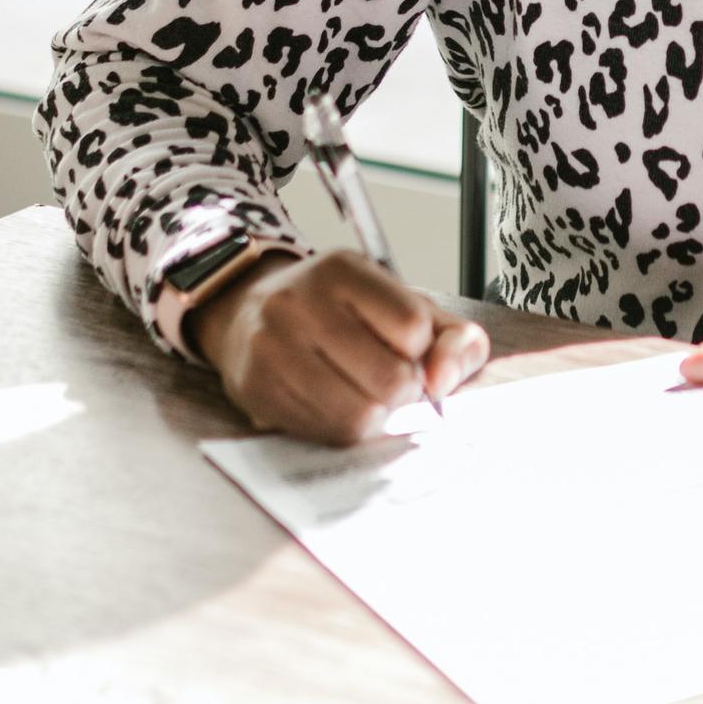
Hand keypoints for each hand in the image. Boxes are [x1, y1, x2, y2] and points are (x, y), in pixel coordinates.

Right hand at [194, 248, 491, 444]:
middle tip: (390, 382)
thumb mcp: (402, 305)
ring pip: (359, 415)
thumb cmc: (339, 315)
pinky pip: (326, 433)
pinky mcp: (256, 388)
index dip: (423, 352)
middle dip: (403, 390)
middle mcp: (300, 302)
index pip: (413, 327)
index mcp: (342, 270)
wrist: (249, 315)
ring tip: (364, 395)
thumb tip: (444, 381)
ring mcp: (272, 346)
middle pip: (391, 378)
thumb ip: (453, 338)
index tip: (409, 352)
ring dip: (376, 415)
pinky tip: (335, 404)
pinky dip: (344, 428)